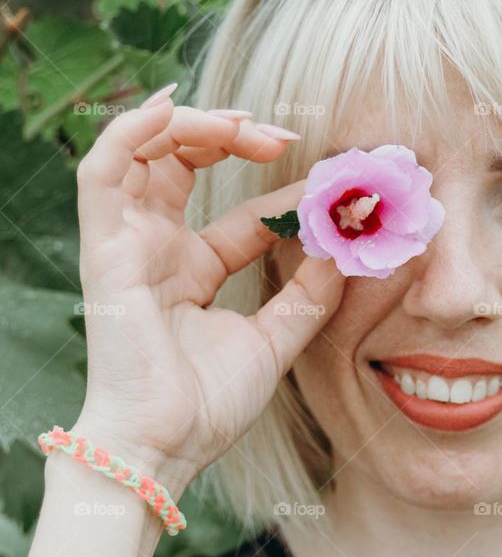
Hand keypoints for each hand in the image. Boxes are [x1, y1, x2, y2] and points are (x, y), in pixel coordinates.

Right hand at [72, 90, 344, 489]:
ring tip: (246, 125)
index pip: (245, 215)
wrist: (163, 448)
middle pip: (186, 165)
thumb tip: (344, 245)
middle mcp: (157, 251)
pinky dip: (130, 131)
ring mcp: (128, 246)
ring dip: (194, 126)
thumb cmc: (205, 408)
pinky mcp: (105, 249)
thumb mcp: (274, 343)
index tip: (338, 187)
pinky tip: (172, 108)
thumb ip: (307, 295)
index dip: (290, 195)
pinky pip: (103, 171)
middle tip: (286, 137)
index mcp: (193, 273)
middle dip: (236, 139)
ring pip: (145, 153)